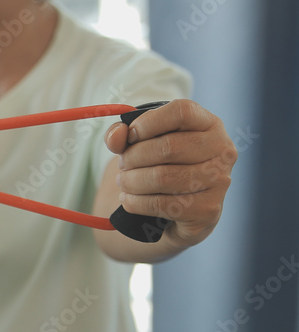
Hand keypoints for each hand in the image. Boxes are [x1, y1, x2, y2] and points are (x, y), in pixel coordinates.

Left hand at [105, 99, 236, 247]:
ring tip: (123, 182)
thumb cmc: (162, 166)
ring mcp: (219, 181)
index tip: (130, 136)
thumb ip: (123, 134)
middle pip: (167, 147)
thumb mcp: (143, 144)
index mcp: (210, 125)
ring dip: (132, 181)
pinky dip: (136, 202)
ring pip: (162, 177)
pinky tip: (128, 199)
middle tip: (122, 165)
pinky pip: (162, 204)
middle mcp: (222, 151)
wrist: (180, 211)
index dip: (148, 122)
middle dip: (133, 157)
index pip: (182, 112)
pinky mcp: (207, 210)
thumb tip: (116, 135)